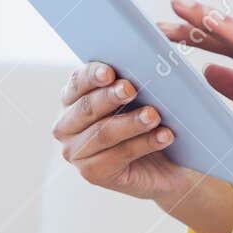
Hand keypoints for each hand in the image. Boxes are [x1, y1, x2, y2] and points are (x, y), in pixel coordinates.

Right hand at [50, 61, 232, 232]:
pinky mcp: (93, 174)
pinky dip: (144, 144)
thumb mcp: (140, 97)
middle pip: (87, 108)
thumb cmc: (148, 121)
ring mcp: (77, 153)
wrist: (166, 164)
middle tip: (132, 89)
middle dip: (110, 97)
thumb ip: (132, 80)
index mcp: (72, 99)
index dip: (92, 75)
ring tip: (154, 115)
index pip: (77, 82)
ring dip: (131, 123)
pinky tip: (165, 136)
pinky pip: (119, 156)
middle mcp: (67, 126)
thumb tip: (146, 58)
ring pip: (103, 133)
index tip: (110, 71)